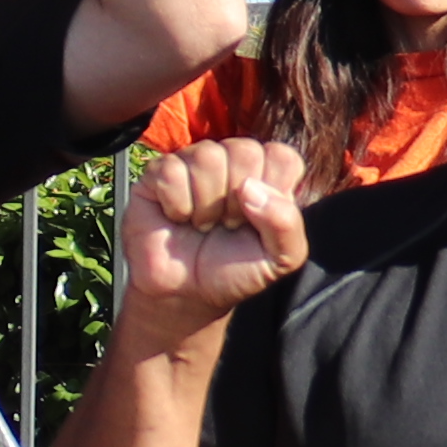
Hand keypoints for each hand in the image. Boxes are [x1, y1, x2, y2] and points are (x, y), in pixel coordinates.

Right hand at [116, 138, 308, 336]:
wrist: (184, 294)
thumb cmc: (232, 272)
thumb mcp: (279, 260)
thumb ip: (287, 225)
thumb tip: (250, 187)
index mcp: (265, 175)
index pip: (282, 157)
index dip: (271, 192)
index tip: (256, 222)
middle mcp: (231, 161)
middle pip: (246, 151)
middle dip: (236, 201)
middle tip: (226, 225)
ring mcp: (194, 162)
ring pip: (208, 156)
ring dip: (206, 205)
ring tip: (202, 224)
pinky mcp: (159, 171)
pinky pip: (172, 171)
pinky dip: (177, 205)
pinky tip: (177, 217)